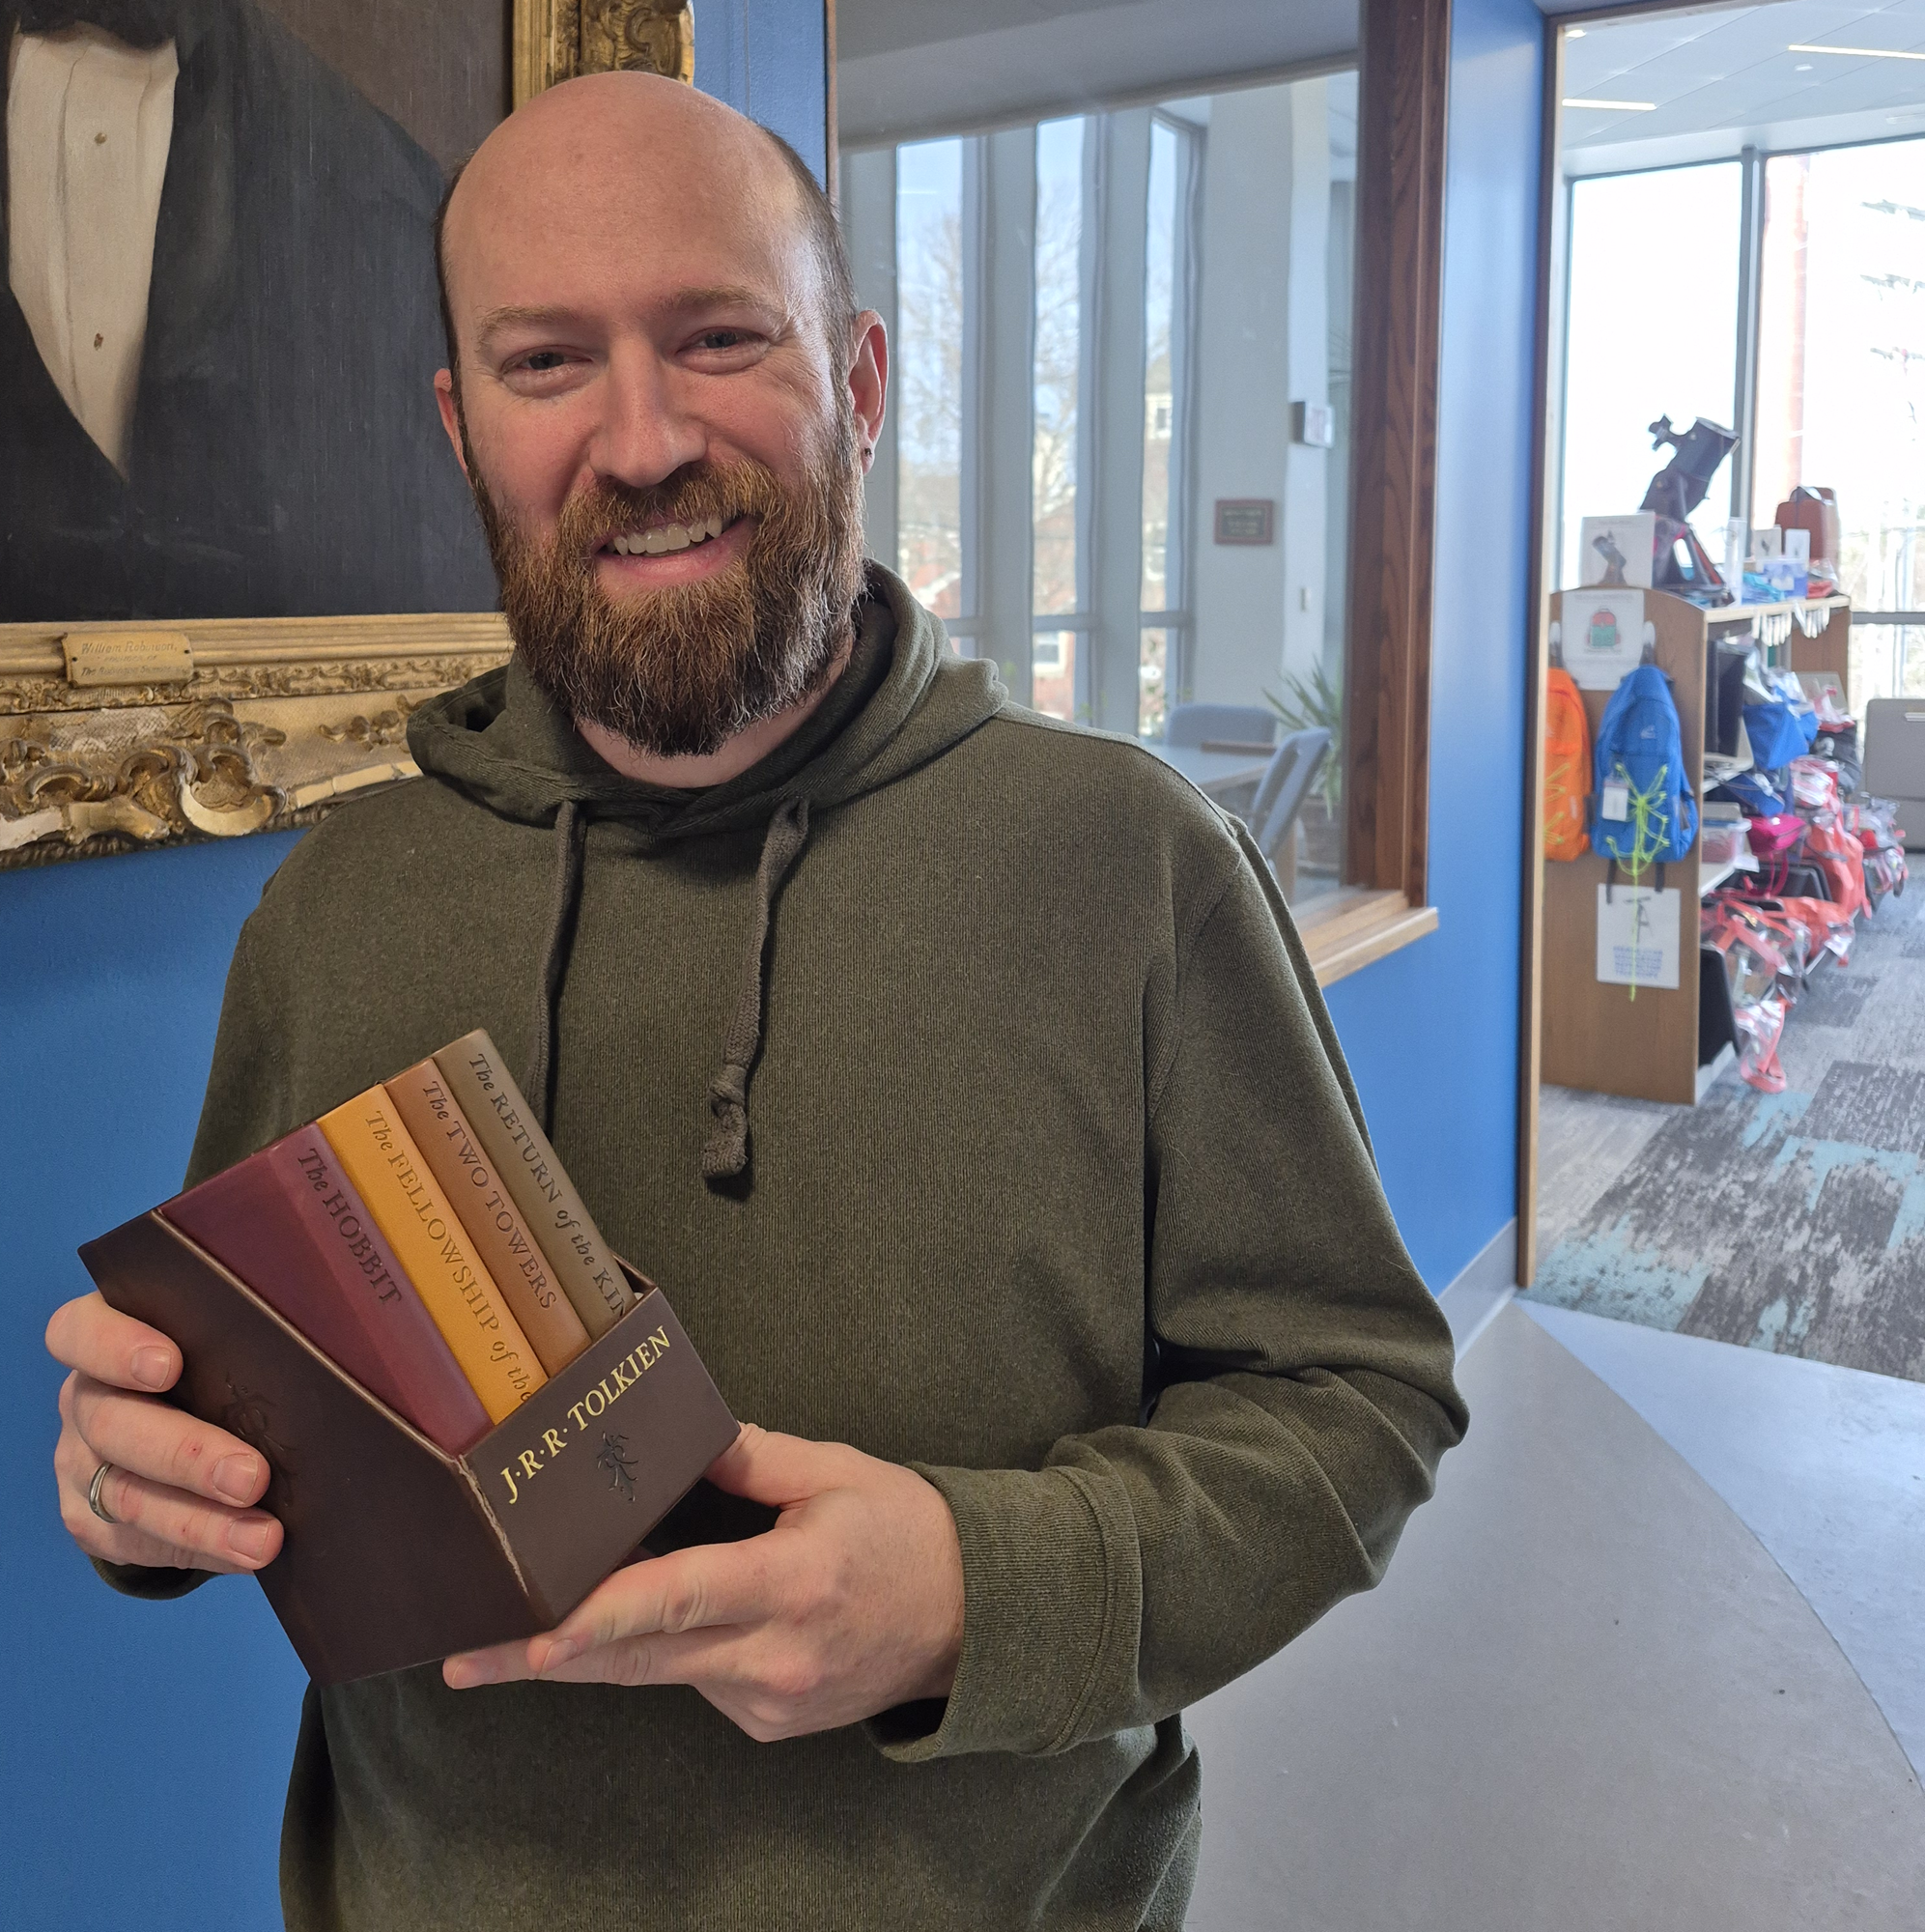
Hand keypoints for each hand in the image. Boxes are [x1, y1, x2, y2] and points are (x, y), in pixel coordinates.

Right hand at [46, 1290, 282, 1574]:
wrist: (178, 1435)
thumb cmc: (218, 1362)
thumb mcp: (224, 1337)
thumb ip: (248, 1326)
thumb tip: (334, 1329)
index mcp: (104, 1335)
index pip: (80, 1332)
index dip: (115, 1347)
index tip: (170, 1366)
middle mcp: (84, 1398)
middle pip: (113, 1423)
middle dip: (188, 1453)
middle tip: (252, 1475)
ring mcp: (80, 1462)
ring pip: (126, 1495)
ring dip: (201, 1521)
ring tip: (264, 1538)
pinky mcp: (92, 1519)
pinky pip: (139, 1542)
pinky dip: (202, 1548)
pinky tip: (246, 1553)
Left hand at [444, 1424, 964, 1740]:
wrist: (973, 1621)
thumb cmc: (907, 1533)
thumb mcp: (840, 1473)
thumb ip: (757, 1456)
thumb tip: (684, 1434)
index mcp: (794, 1582)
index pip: (680, 1599)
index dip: (600, 1619)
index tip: (533, 1638)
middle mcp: (775, 1655)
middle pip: (640, 1658)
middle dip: (544, 1659)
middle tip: (463, 1656)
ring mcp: (770, 1700)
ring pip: (659, 1672)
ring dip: (598, 1648)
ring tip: (520, 1630)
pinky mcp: (767, 1723)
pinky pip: (696, 1683)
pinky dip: (668, 1651)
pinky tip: (672, 1617)